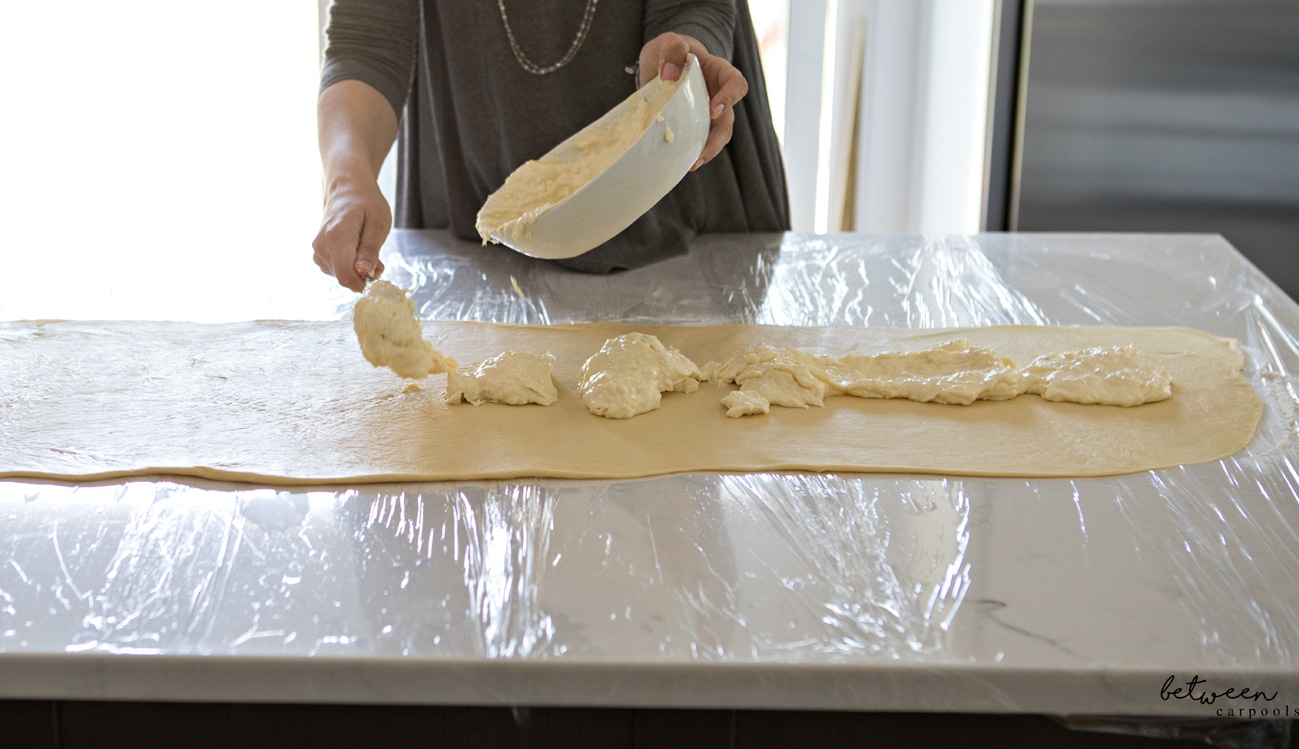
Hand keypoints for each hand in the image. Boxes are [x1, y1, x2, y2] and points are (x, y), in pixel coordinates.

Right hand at [312, 177, 389, 291]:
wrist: (346, 189)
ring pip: (341, 276)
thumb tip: (364, 273)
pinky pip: (337, 270)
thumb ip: (370, 250)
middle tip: (378, 258)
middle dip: (364, 275)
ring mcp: (318, 250)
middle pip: (344, 277)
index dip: (363, 283)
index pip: (345, 275)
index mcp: (336, 237)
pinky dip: (349, 267)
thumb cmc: (366, 203)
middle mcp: (322, 246)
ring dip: (358, 271)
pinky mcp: (319, 254)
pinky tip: (356, 251)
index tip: (377, 272)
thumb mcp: (378, 223)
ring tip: (367, 249)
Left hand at [639, 32, 748, 170]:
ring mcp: (709, 112)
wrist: (663, 63)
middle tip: (702, 151)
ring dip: (709, 150)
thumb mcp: (669, 41)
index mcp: (719, 72)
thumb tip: (669, 76)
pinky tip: (685, 162)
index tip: (714, 110)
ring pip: (719, 134)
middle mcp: (719, 94)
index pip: (736, 84)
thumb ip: (672, 49)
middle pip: (728, 119)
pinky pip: (702, 140)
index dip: (730, 98)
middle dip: (718, 137)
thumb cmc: (671, 51)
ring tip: (694, 163)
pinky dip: (696, 151)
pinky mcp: (696, 124)